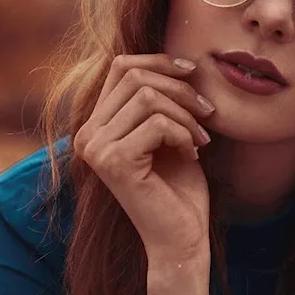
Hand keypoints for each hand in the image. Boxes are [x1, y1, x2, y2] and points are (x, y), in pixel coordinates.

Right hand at [73, 54, 214, 266]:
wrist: (181, 236)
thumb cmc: (179, 185)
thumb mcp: (169, 131)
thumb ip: (160, 98)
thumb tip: (179, 57)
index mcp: (95, 124)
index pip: (121, 66)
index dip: (160, 61)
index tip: (193, 73)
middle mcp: (86, 135)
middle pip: (135, 76)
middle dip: (181, 89)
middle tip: (208, 114)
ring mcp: (95, 148)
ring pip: (148, 98)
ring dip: (186, 115)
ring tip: (201, 139)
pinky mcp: (113, 162)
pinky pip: (158, 123)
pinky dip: (184, 134)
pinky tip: (192, 156)